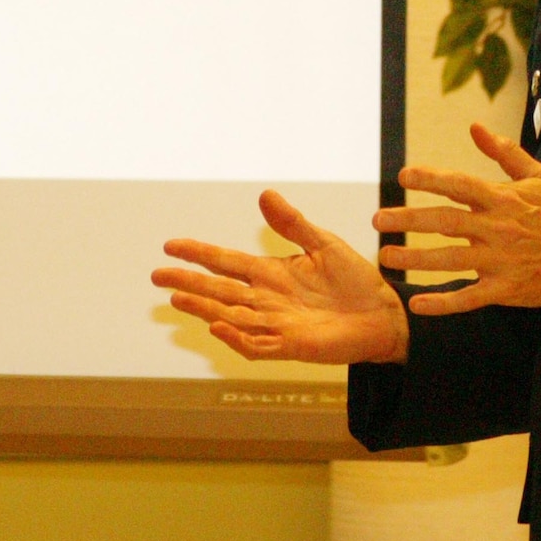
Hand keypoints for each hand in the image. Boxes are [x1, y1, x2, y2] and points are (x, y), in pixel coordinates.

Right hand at [153, 190, 409, 364]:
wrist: (383, 314)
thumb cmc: (355, 281)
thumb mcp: (324, 244)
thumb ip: (292, 224)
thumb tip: (264, 195)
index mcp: (271, 273)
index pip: (226, 262)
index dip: (198, 253)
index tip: (171, 245)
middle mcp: (266, 299)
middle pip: (219, 290)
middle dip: (188, 283)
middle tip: (157, 276)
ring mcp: (276, 324)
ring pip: (230, 316)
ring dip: (203, 308)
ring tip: (177, 298)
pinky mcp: (291, 345)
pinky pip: (255, 344)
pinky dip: (235, 338)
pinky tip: (217, 326)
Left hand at [374, 123, 540, 314]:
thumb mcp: (536, 176)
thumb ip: (503, 152)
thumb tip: (475, 127)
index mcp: (501, 199)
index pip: (459, 184)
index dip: (430, 179)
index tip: (403, 176)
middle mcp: (496, 228)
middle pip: (445, 222)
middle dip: (408, 220)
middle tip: (378, 220)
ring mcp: (499, 260)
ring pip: (450, 260)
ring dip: (415, 259)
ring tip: (386, 257)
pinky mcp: (505, 289)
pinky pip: (469, 298)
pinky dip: (443, 303)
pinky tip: (417, 303)